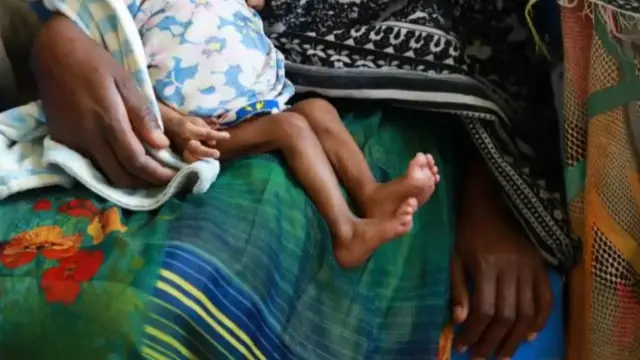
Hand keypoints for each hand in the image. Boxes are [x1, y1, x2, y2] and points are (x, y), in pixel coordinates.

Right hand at [32, 15, 175, 187]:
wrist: (52, 52)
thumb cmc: (94, 62)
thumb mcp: (125, 81)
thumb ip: (142, 114)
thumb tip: (162, 144)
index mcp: (108, 121)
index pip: (135, 161)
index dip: (157, 174)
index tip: (175, 177)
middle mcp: (88, 137)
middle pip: (120, 177)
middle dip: (145, 184)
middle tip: (165, 179)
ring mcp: (72, 142)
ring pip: (104, 174)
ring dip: (128, 180)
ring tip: (149, 174)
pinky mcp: (61, 141)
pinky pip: (90, 163)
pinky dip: (110, 168)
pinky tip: (123, 161)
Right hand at [159, 102, 229, 162]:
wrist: (168, 126)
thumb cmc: (186, 123)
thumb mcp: (196, 121)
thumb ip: (206, 129)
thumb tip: (213, 142)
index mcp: (188, 129)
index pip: (205, 133)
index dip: (217, 135)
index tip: (227, 136)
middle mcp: (184, 141)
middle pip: (197, 149)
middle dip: (207, 152)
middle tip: (217, 154)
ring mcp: (181, 149)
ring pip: (191, 158)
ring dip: (202, 161)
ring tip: (211, 163)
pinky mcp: (180, 155)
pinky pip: (188, 162)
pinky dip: (196, 164)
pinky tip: (204, 166)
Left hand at [450, 160, 552, 358]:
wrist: (494, 202)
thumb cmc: (469, 230)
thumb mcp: (455, 256)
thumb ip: (458, 288)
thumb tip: (459, 321)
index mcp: (486, 266)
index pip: (483, 310)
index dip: (473, 332)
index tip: (462, 346)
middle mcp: (511, 269)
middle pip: (506, 316)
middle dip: (492, 342)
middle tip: (480, 356)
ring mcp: (530, 268)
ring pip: (526, 313)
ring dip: (514, 339)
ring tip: (502, 355)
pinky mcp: (541, 267)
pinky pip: (546, 299)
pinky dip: (540, 320)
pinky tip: (527, 336)